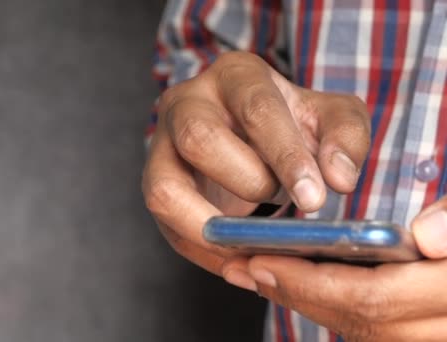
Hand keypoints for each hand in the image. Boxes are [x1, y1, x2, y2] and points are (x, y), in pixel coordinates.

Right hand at [141, 52, 370, 277]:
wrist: (247, 137)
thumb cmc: (288, 125)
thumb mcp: (328, 119)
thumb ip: (346, 137)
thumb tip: (338, 179)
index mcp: (236, 75)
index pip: (256, 108)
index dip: (285, 155)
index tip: (314, 198)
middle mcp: (187, 101)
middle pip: (198, 138)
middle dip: (246, 183)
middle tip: (285, 210)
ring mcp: (161, 143)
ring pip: (164, 187)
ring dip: (212, 224)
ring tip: (254, 240)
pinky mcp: (153, 182)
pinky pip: (166, 223)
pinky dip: (202, 248)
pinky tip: (236, 258)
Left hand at [221, 196, 446, 340]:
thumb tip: (424, 237)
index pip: (376, 300)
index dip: (312, 282)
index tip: (261, 260)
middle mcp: (446, 325)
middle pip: (362, 322)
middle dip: (295, 295)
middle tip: (241, 267)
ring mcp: (437, 331)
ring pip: (366, 332)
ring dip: (306, 303)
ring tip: (259, 274)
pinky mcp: (427, 327)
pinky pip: (376, 329)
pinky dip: (332, 307)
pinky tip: (301, 285)